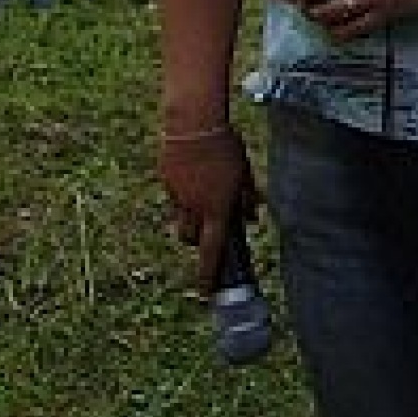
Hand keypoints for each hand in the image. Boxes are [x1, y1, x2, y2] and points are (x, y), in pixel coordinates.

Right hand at [157, 124, 258, 294]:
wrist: (193, 124)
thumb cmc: (226, 147)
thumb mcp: (245, 173)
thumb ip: (248, 198)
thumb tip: (252, 217)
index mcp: (216, 208)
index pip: (212, 251)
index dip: (208, 274)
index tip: (205, 292)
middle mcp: (194, 208)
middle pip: (190, 239)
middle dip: (197, 240)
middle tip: (208, 230)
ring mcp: (177, 196)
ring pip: (179, 220)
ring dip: (189, 220)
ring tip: (202, 199)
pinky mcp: (166, 182)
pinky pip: (174, 197)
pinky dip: (183, 195)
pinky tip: (193, 174)